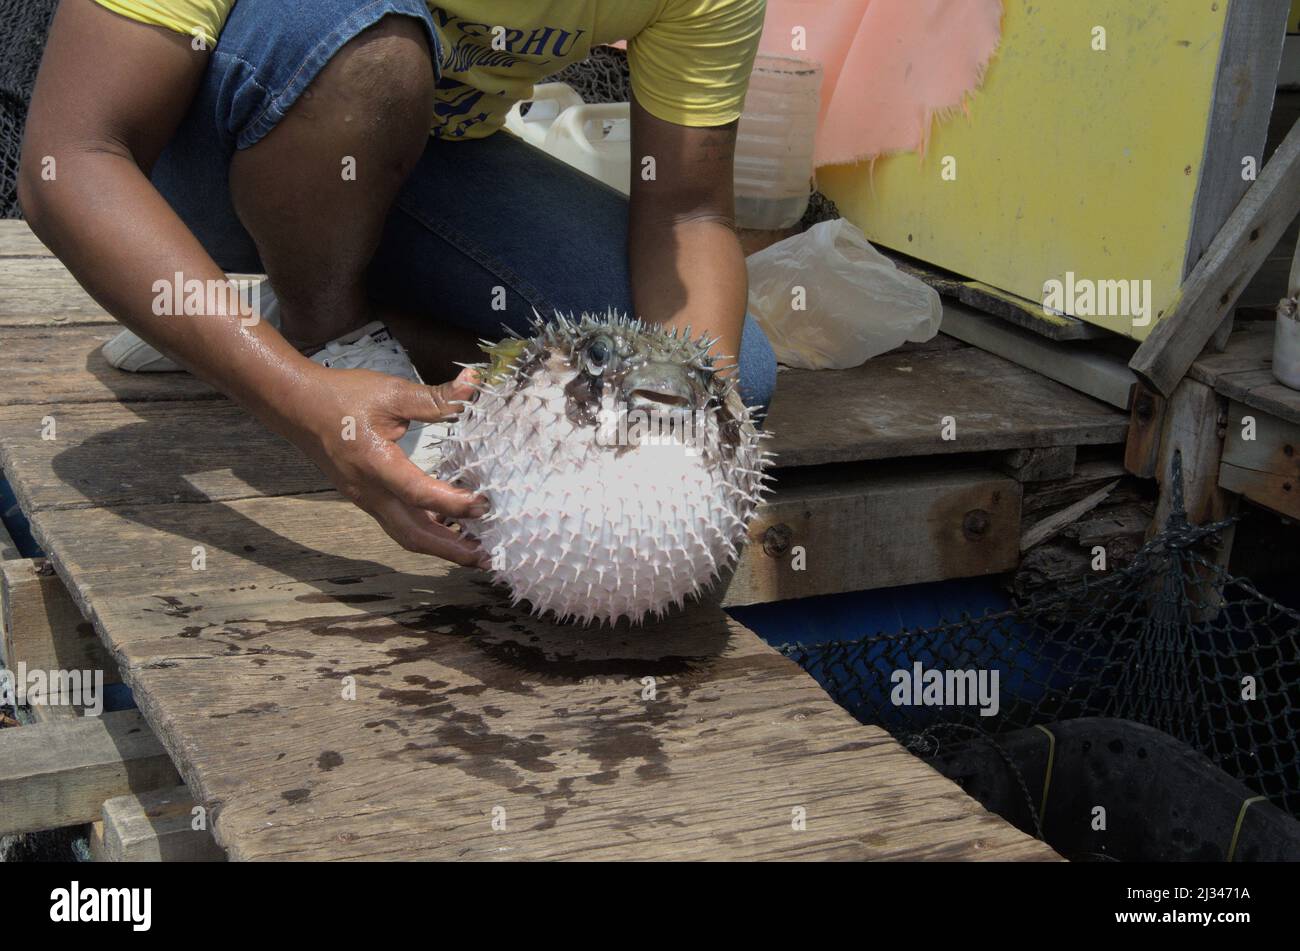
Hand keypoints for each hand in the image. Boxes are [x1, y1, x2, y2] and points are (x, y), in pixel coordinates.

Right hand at [279, 363, 489, 566]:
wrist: (297, 406)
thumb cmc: (342, 397)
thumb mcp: (391, 392)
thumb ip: (434, 398)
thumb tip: (473, 385)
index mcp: (375, 464)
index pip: (418, 494)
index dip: (452, 504)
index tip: (483, 505)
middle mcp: (369, 490)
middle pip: (412, 534)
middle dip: (449, 549)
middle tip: (485, 557)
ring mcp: (365, 498)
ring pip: (404, 534)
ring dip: (439, 546)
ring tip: (472, 550)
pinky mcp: (366, 497)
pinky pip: (397, 523)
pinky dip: (424, 531)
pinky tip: (447, 527)